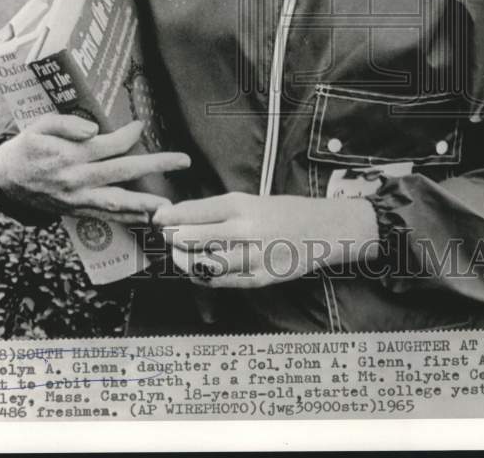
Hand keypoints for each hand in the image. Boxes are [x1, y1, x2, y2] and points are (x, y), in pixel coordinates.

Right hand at [0, 115, 189, 223]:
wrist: (7, 179)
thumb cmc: (27, 147)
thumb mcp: (39, 126)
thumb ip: (66, 124)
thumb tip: (95, 130)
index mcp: (70, 155)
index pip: (109, 145)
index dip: (129, 134)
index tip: (141, 125)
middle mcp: (77, 179)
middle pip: (123, 171)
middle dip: (155, 165)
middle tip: (183, 161)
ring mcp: (78, 198)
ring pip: (117, 202)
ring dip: (146, 203)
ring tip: (170, 205)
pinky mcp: (77, 210)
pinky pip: (107, 216)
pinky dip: (128, 218)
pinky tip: (148, 218)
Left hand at [153, 192, 378, 287]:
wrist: (325, 229)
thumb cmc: (285, 212)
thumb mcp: (252, 201)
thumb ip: (220, 211)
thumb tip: (183, 218)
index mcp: (242, 204)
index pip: (195, 211)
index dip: (172, 217)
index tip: (158, 219)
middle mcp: (245, 229)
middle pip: (194, 237)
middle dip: (174, 239)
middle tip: (165, 238)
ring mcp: (253, 256)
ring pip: (206, 263)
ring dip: (186, 261)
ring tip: (178, 256)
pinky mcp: (260, 278)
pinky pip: (223, 281)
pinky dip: (205, 277)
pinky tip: (197, 272)